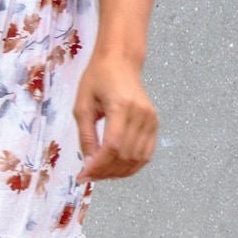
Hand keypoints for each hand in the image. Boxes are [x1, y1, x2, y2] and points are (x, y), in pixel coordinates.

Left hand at [73, 52, 158, 182]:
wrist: (120, 61)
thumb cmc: (97, 78)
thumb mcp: (82, 105)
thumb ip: (86, 135)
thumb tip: (88, 164)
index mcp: (121, 106)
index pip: (112, 146)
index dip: (98, 165)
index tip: (83, 175)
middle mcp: (141, 114)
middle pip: (125, 155)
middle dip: (105, 171)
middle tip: (88, 176)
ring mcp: (151, 119)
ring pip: (137, 158)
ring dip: (118, 172)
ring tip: (100, 174)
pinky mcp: (154, 123)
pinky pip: (146, 154)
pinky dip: (131, 166)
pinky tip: (116, 168)